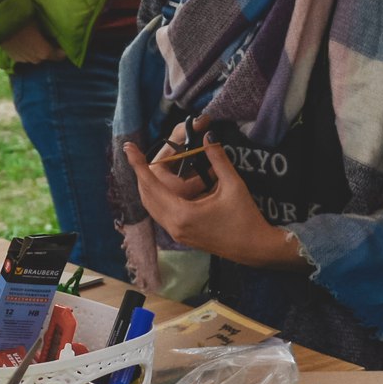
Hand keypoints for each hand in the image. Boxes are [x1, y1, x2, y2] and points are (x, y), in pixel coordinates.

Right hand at [0, 22, 58, 65]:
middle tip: (45, 36)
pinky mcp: (13, 58)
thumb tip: (54, 31)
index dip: (62, 50)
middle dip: (47, 48)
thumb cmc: (23, 19)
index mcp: (45, 52)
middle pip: (46, 56)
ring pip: (34, 56)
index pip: (59, 56)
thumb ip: (48, 31)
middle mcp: (36, 59)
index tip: (62, 43)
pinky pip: (24, 55)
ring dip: (35, 49)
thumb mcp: (39, 22)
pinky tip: (22, 39)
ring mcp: (23, 60)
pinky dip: (25, 49)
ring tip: (32, 37)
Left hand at [121, 128, 302, 267]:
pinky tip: (163, 185)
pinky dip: (158, 197)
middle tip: (139, 154)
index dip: (139, 164)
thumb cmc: (245, 217)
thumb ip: (217, 159)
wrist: (254, 247)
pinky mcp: (181, 235)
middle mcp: (174, 226)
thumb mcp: (233, 185)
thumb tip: (208, 136)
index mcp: (182, 214)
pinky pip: (161, 213)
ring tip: (147, 166)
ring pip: (152, 206)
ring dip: (148, 186)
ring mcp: (176, 233)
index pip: (152, 185)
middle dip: (141, 173)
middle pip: (146, 196)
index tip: (129, 147)